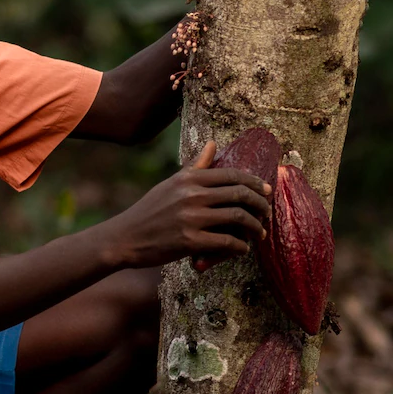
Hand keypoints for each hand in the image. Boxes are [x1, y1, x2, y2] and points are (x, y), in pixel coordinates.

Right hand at [103, 140, 271, 268]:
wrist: (125, 237)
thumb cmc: (149, 210)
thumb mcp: (171, 183)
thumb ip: (195, 166)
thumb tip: (213, 143)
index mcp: (189, 178)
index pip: (233, 175)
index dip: (255, 183)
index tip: (267, 191)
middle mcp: (192, 194)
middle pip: (240, 195)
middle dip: (261, 205)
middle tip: (267, 214)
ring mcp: (191, 218)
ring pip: (238, 219)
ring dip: (256, 228)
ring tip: (260, 234)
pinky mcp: (190, 241)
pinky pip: (227, 243)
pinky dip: (240, 248)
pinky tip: (242, 250)